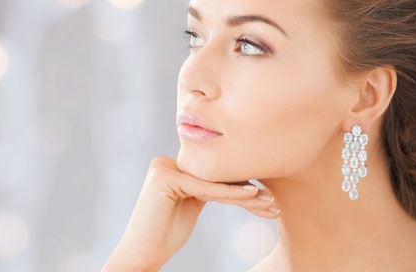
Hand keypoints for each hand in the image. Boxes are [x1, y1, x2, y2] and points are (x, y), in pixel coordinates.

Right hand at [104, 157, 279, 270]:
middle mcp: (166, 162)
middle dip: (246, 189)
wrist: (142, 253)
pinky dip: (230, 193)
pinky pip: (205, 188)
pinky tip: (253, 195)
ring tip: (270, 202)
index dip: (240, 184)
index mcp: (171, 165)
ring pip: (213, 182)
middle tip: (273, 202)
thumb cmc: (165, 235)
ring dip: (246, 193)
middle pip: (215, 175)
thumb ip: (205, 187)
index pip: (213, 172)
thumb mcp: (191, 204)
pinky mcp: (164, 179)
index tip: (267, 197)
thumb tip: (234, 177)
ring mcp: (163, 168)